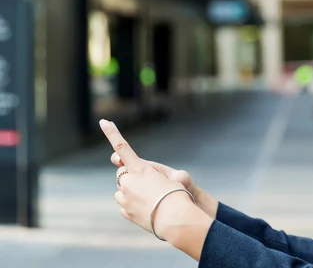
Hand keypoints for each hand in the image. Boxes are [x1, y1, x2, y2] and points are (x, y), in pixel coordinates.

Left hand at [100, 119, 200, 236]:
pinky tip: (148, 207)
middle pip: (123, 172)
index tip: (103, 121)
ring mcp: (125, 199)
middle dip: (131, 174)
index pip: (122, 147)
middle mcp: (128, 183)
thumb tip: (141, 185)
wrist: (176, 221)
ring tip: (150, 197)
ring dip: (131, 190)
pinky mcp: (125, 212)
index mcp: (140, 169)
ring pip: (122, 189)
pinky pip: (125, 204)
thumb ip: (155, 174)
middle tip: (150, 182)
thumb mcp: (175, 177)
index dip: (112, 133)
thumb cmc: (179, 195)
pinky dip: (133, 204)